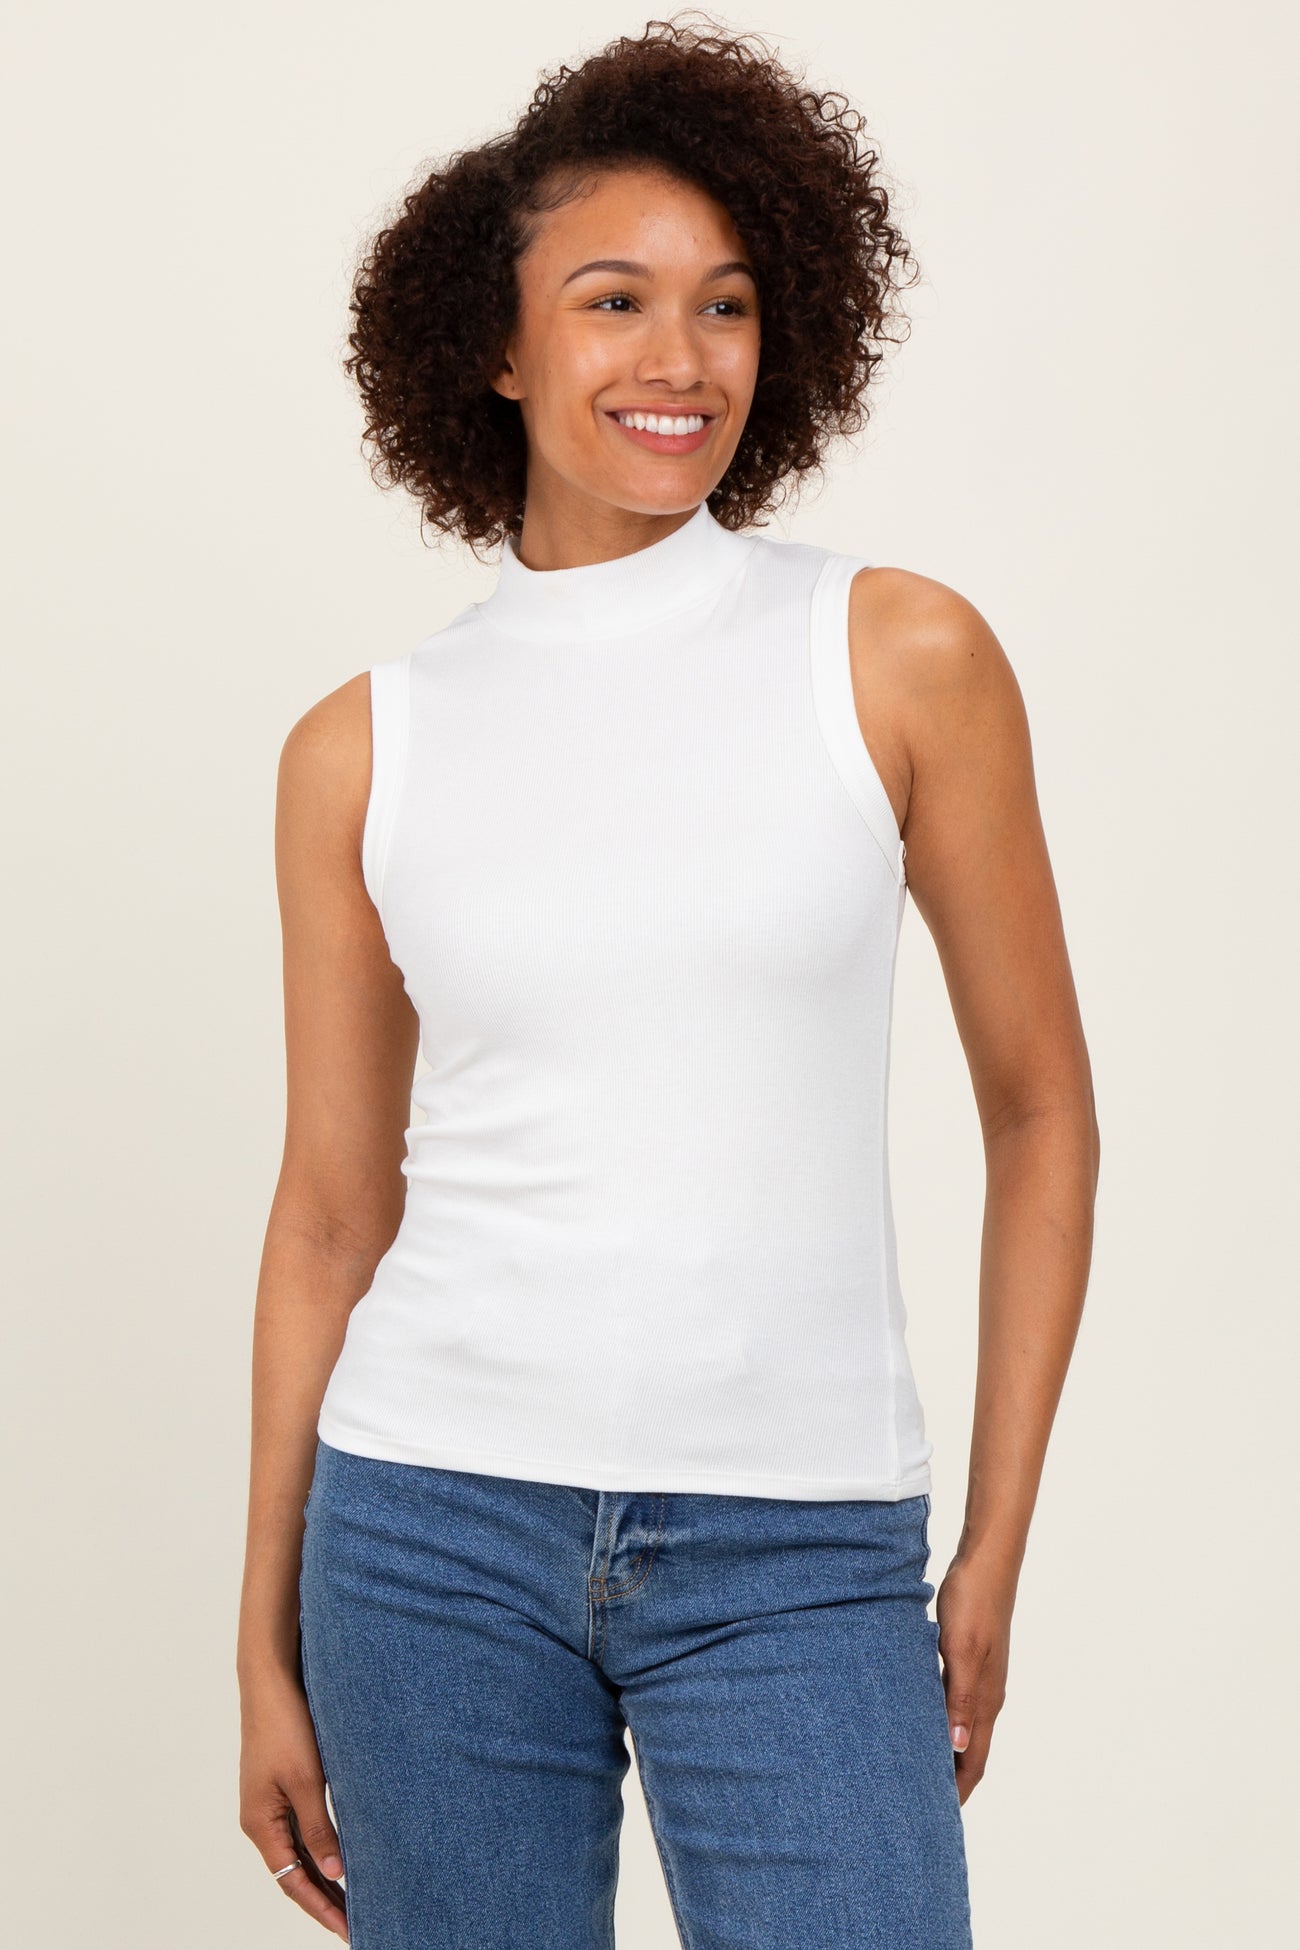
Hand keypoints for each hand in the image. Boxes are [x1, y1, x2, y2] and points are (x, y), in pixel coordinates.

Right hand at [240, 1664, 349, 1939]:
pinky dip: (321, 1846)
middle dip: (324, 1898)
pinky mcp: (282, 1784)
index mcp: (261, 1824)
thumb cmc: (285, 1725)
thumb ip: (319, 1829)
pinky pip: (301, 1828)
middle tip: (357, 1922)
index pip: (292, 1882)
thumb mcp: (307, 1780)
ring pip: (299, 1851)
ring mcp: (270, 1802)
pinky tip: (340, 1853)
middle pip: (294, 1872)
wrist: (271, 1679)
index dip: (320, 1908)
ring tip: (354, 1897)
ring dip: (324, 1873)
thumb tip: (334, 1873)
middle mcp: (261, 1819)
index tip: (347, 1930)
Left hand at [933, 1549, 1014, 1805]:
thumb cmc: (972, 1602)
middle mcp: (986, 1696)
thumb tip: (955, 1747)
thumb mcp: (963, 1650)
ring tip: (913, 1770)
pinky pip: (951, 1703)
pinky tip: (915, 1718)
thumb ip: (960, 1699)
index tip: (935, 1822)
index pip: (973, 1761)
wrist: (985, 1562)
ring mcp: (979, 1678)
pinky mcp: (967, 1659)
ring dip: (941, 1751)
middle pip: (967, 1752)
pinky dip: (937, 1721)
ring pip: (959, 1727)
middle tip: (917, 1804)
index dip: (957, 1792)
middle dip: (948, 1780)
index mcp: (986, 1700)